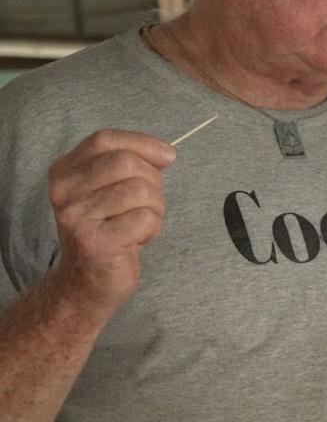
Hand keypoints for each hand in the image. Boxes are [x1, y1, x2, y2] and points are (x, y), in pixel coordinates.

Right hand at [45, 130, 172, 314]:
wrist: (87, 281)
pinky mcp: (96, 242)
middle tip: (147, 204)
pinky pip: (146, 219)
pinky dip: (152, 229)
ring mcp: (76, 217)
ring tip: (138, 225)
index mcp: (64, 172)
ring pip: (141, 191)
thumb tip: (166, 153)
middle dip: (153, 181)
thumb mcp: (110, 190)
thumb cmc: (108, 230)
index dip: (142, 143)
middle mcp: (64, 191)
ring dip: (154, 209)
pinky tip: (136, 240)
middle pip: (127, 163)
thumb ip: (130, 165)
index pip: (105, 140)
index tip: (167, 156)